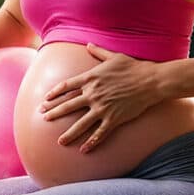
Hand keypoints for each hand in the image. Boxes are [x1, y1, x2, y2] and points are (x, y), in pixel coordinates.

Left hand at [39, 43, 167, 152]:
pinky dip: (91, 142)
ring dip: (69, 133)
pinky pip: (99, 133)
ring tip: (59, 141)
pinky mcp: (113, 119)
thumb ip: (98, 52)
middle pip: (68, 105)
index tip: (45, 99)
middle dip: (54, 112)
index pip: (66, 86)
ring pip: (81, 123)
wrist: (150, 81)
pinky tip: (83, 150)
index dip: (54, 93)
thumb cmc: (132, 67)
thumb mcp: (113, 56)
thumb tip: (88, 44)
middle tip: (44, 118)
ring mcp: (102, 108)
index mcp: (90, 78)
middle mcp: (93, 94)